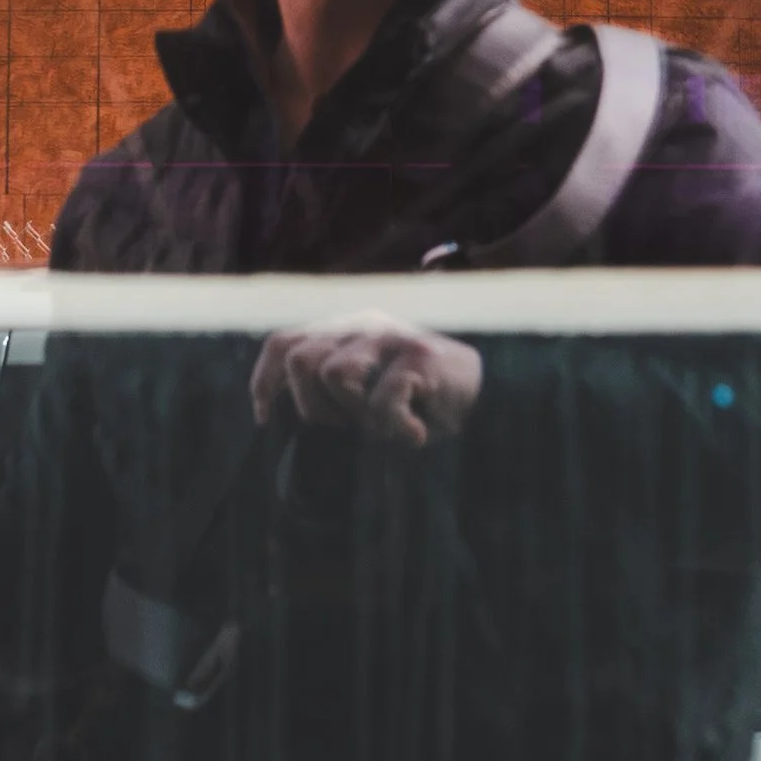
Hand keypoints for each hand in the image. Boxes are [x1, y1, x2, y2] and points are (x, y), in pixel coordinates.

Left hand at [250, 317, 483, 449]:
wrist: (496, 398)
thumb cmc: (426, 406)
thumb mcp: (369, 395)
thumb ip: (332, 393)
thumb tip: (279, 419)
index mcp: (345, 330)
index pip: (283, 343)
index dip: (265, 382)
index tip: (266, 419)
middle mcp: (364, 325)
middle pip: (300, 358)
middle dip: (313, 406)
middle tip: (348, 429)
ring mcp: (392, 336)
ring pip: (334, 373)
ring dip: (353, 413)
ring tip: (384, 426)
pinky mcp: (420, 355)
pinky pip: (382, 398)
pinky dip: (395, 426)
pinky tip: (415, 436)